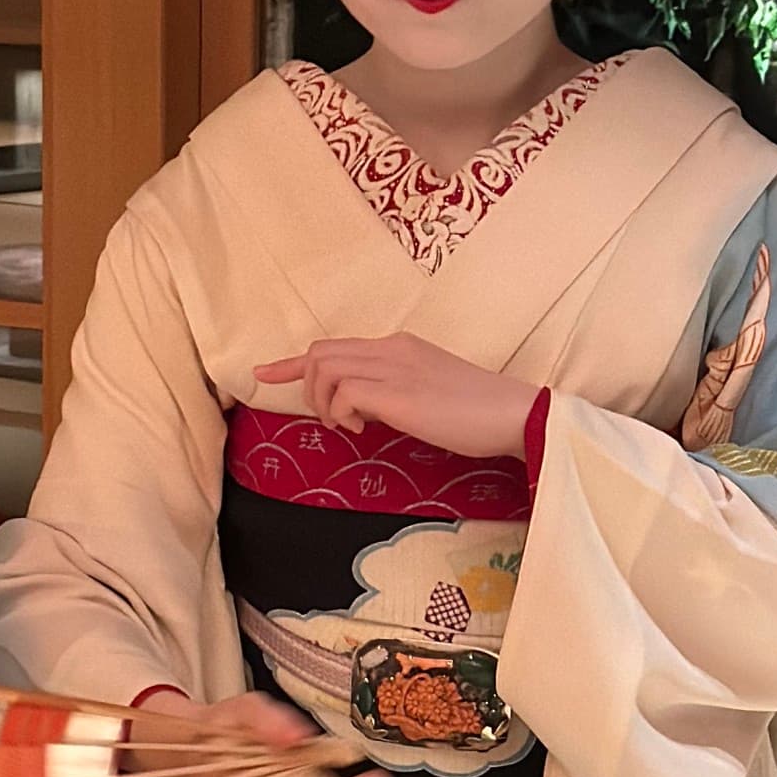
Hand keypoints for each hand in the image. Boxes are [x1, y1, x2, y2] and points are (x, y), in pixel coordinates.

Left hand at [252, 334, 537, 458]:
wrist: (513, 413)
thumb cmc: (477, 411)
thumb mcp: (428, 392)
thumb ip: (393, 391)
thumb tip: (362, 408)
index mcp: (399, 346)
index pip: (334, 346)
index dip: (292, 363)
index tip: (263, 374)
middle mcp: (392, 349)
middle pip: (320, 353)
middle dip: (306, 388)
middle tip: (330, 421)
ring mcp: (395, 368)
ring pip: (325, 368)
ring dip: (324, 403)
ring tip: (349, 427)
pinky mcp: (400, 393)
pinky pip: (344, 393)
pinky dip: (341, 413)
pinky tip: (362, 430)